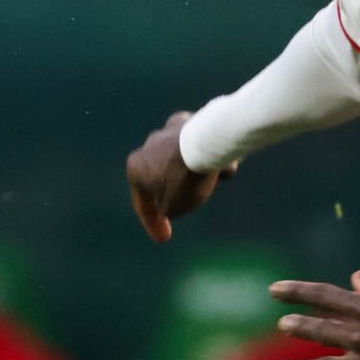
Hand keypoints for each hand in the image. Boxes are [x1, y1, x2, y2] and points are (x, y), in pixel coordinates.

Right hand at [125, 111, 227, 240]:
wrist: (206, 145)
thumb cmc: (185, 179)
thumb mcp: (173, 207)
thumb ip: (169, 207)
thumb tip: (174, 200)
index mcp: (135, 168)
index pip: (143, 203)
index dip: (153, 224)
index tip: (164, 238)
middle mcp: (148, 146)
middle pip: (162, 177)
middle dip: (174, 191)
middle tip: (186, 205)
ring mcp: (170, 130)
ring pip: (183, 162)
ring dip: (196, 174)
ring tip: (215, 182)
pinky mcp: (193, 121)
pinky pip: (202, 149)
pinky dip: (211, 159)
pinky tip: (225, 167)